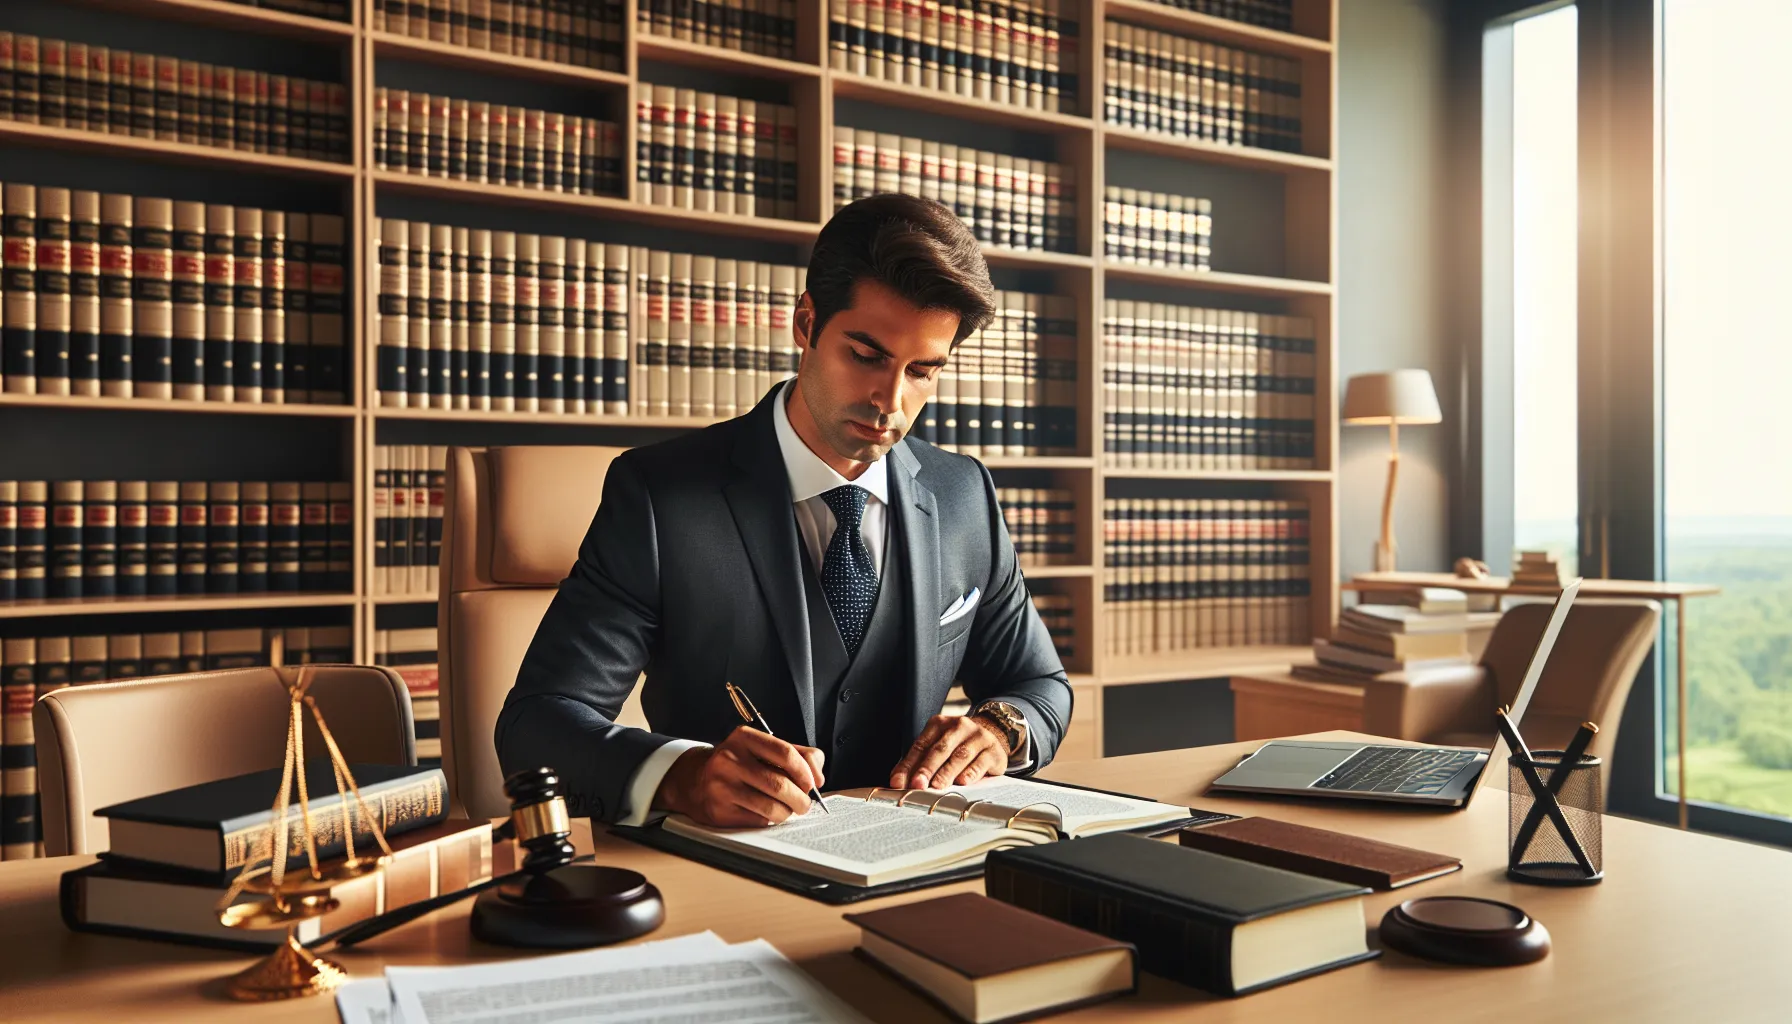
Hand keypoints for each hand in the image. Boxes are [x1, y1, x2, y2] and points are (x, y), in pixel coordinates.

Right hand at [655, 726, 825, 827]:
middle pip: (780, 784)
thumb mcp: (764, 749)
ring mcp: (722, 786)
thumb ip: (798, 755)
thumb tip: (818, 778)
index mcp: (744, 738)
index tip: (813, 783)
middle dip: (801, 799)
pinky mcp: (719, 810)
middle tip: (805, 804)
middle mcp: (730, 760)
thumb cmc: (740, 764)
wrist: (695, 780)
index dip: (805, 772)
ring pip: (771, 807)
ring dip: (787, 812)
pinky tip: (766, 813)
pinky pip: (757, 820)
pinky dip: (769, 820)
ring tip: (788, 809)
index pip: (785, 753)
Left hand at [889, 714, 1008, 789]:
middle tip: (918, 785)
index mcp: (939, 724)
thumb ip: (918, 763)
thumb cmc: (958, 746)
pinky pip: (981, 762)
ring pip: (960, 755)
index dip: (908, 765)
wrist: (993, 735)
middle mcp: (959, 726)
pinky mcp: (993, 751)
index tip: (899, 782)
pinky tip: (963, 781)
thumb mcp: (938, 748)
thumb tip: (897, 781)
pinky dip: (971, 773)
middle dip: (927, 769)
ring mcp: (978, 737)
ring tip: (937, 786)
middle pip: (940, 749)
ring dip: (947, 772)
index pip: (921, 746)